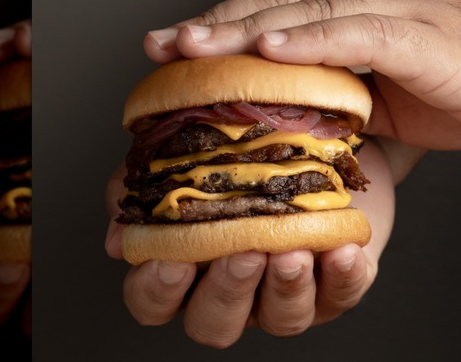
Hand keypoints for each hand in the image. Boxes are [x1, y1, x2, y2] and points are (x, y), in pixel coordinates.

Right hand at [105, 138, 410, 347]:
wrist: (305, 135)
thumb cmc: (236, 154)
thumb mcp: (179, 161)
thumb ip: (143, 194)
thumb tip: (117, 235)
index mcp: (187, 269)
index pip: (153, 302)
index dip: (158, 290)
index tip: (173, 259)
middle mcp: (233, 291)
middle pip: (215, 325)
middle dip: (228, 292)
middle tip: (243, 253)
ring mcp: (283, 294)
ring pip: (281, 320)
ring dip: (286, 288)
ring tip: (295, 249)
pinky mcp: (334, 286)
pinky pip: (341, 296)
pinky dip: (344, 277)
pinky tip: (343, 248)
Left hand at [143, 0, 460, 149]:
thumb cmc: (458, 87)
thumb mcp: (383, 95)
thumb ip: (337, 97)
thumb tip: (293, 125)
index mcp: (361, 0)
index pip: (280, 6)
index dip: (225, 23)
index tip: (175, 45)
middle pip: (280, 1)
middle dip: (216, 23)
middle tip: (162, 43)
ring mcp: (397, 5)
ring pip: (306, 11)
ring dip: (245, 29)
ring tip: (194, 47)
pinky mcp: (421, 34)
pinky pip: (356, 34)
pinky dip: (309, 42)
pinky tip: (267, 51)